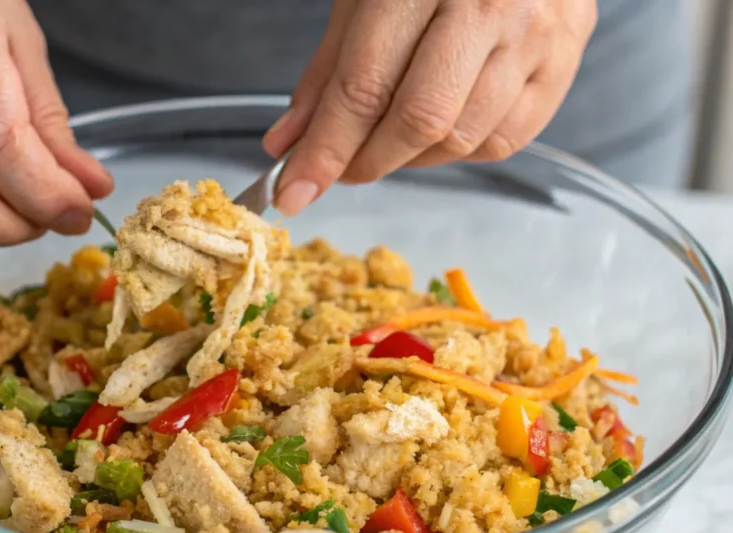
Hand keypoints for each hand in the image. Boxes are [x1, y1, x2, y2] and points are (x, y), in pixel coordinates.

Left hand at [263, 0, 596, 215]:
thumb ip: (328, 72)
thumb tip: (289, 145)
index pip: (365, 87)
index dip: (325, 150)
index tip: (295, 191)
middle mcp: (491, 3)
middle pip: (419, 120)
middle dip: (368, 161)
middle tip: (341, 168)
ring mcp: (538, 33)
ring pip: (461, 138)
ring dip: (411, 158)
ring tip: (390, 139)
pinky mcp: (565, 60)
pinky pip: (504, 139)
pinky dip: (458, 150)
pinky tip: (439, 128)